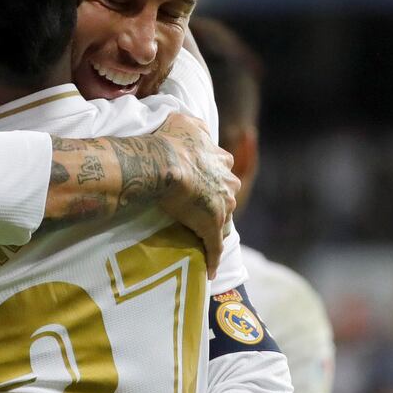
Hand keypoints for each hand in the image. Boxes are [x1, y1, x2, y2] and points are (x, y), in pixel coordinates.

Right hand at [154, 112, 237, 278]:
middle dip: (218, 203)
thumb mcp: (185, 121)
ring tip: (203, 240)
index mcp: (222, 160)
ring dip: (216, 230)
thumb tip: (195, 125)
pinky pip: (215, 248)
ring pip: (224, 221)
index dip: (212, 177)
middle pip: (227, 196)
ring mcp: (222, 206)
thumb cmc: (170, 141)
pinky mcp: (213, 227)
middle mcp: (228, 183)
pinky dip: (214, 259)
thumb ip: (195, 125)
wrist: (164, 163)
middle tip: (201, 212)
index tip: (202, 183)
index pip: (222, 170)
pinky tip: (212, 271)